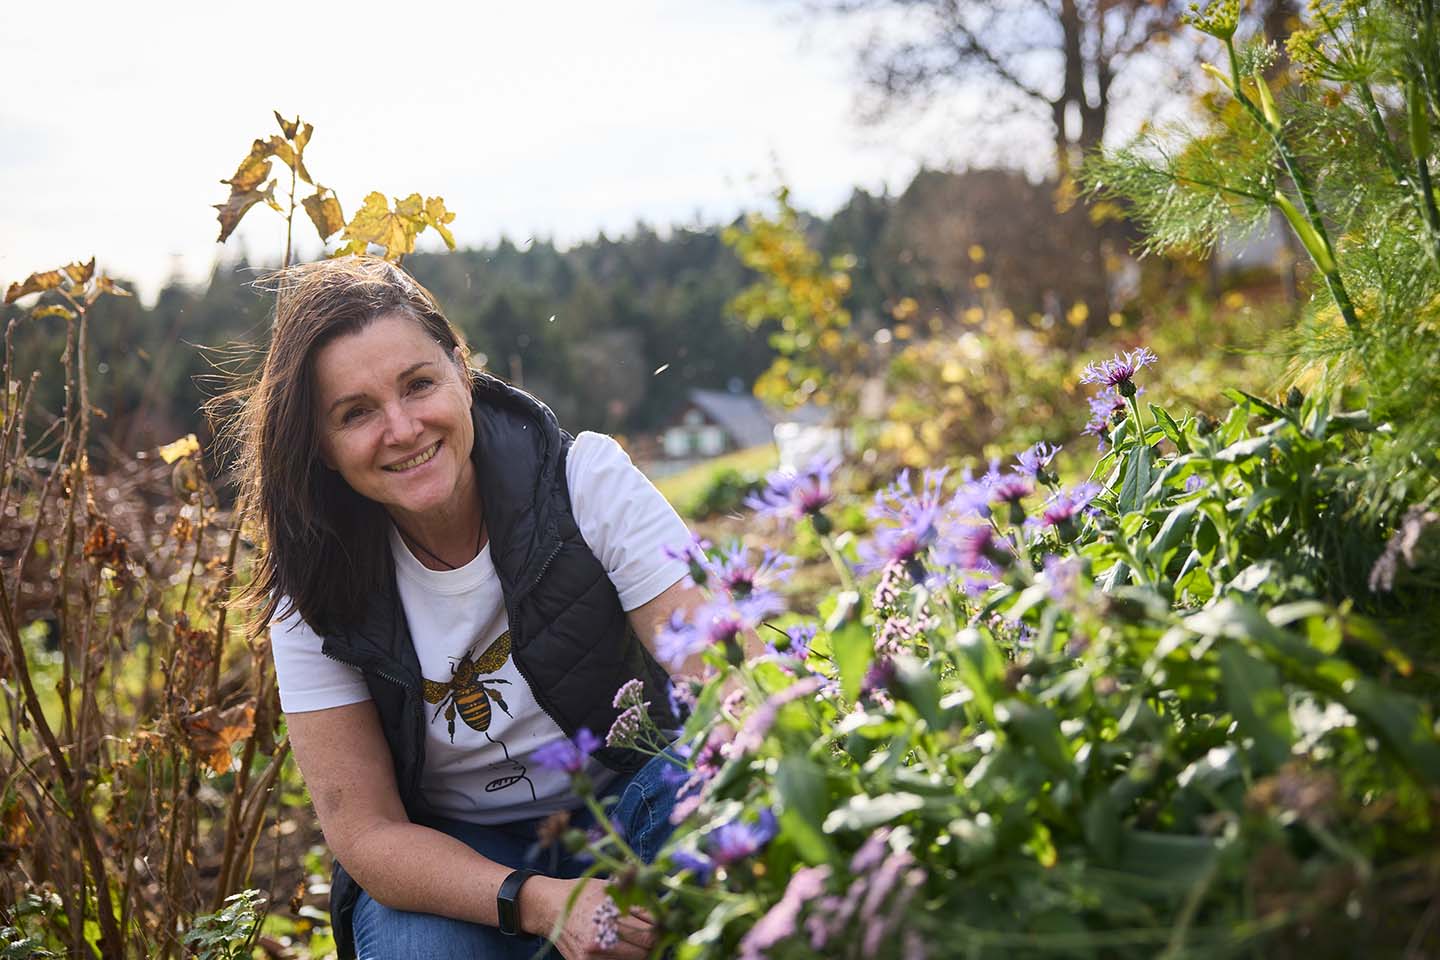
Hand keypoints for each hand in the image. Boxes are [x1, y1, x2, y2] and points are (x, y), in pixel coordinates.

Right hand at [520, 875, 658, 958]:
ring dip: (638, 952)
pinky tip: (621, 946)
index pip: (649, 935)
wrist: (551, 907)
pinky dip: (623, 957)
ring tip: (635, 939)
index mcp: (609, 917)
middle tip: (651, 933)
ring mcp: (591, 956)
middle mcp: (600, 940)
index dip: (660, 931)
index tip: (663, 925)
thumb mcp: (611, 888)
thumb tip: (665, 913)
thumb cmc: (585, 894)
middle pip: (644, 952)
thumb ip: (638, 903)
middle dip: (651, 942)